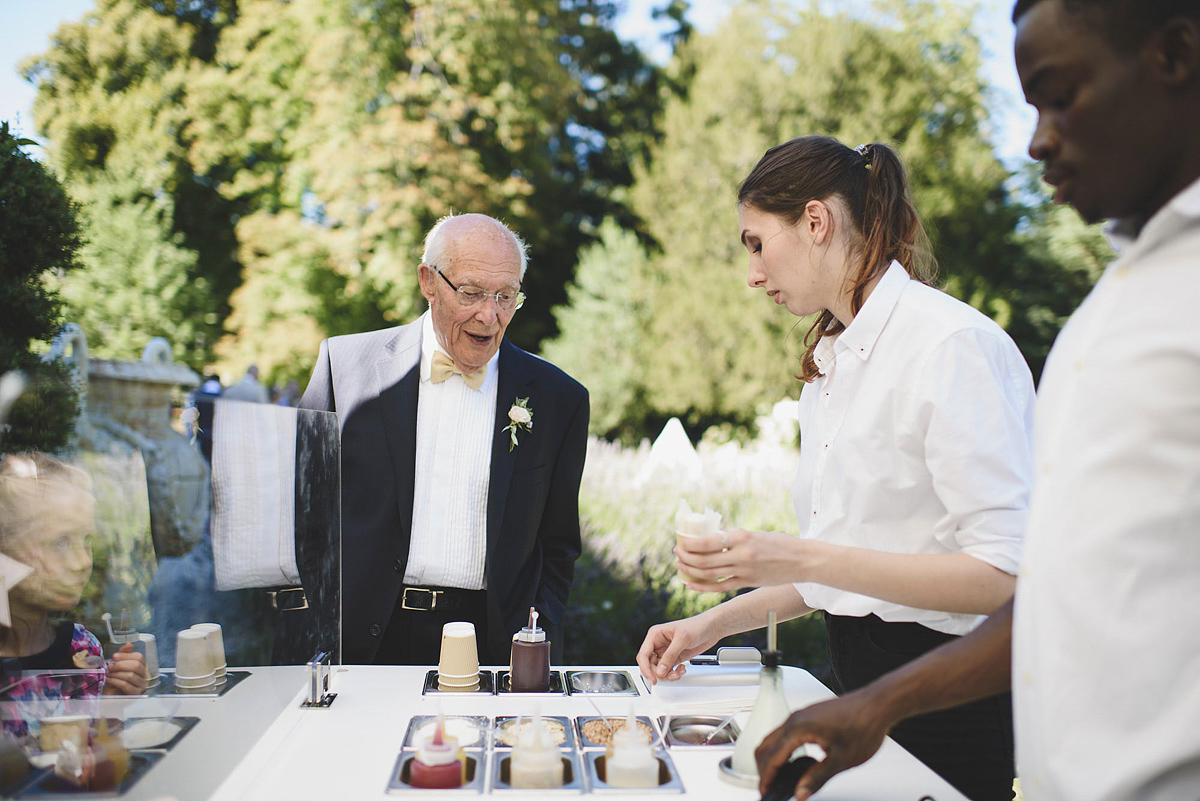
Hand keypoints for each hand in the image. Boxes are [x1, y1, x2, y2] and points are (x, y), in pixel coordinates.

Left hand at [102, 642, 148, 694]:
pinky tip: (109, 680)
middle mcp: (146, 676)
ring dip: (116, 674)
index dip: (126, 655)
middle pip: (136, 665)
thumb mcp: (119, 666)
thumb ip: (124, 655)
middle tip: (110, 666)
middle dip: (120, 665)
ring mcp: (142, 686)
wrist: (111, 697)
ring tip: (108, 674)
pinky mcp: (135, 694)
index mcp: (143, 667)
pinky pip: (125, 685)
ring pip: (130, 675)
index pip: (139, 657)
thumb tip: (129, 644)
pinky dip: (115, 681)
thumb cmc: (115, 681)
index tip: (114, 656)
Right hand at [635, 616, 719, 684]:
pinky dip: (674, 674)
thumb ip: (670, 656)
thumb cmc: (697, 626)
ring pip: (659, 670)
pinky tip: (682, 669)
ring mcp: (667, 652)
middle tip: (670, 675)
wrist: (711, 628)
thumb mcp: (682, 639)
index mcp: (655, 635)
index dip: (646, 668)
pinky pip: (669, 670)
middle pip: (650, 665)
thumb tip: (659, 671)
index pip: (644, 655)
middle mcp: (658, 644)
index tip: (653, 678)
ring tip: (679, 672)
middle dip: (660, 673)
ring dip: (669, 675)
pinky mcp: (675, 658)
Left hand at [677, 529, 807, 591]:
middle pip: (705, 560)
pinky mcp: (748, 582)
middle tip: (677, 553)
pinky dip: (702, 587)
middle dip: (686, 557)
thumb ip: (735, 537)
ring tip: (680, 566)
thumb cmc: (781, 543)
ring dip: (691, 571)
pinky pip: (720, 587)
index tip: (681, 542)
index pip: (708, 542)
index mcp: (743, 537)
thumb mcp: (756, 533)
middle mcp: (742, 554)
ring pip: (710, 574)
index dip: (690, 544)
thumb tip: (712, 538)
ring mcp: (744, 571)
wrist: (802, 560)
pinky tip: (691, 584)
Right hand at [755, 690, 889, 799]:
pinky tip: (794, 762)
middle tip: (768, 787)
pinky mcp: (809, 716)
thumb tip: (800, 792)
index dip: (766, 778)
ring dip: (772, 758)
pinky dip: (782, 749)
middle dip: (763, 768)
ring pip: (775, 738)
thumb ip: (817, 778)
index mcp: (798, 728)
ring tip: (778, 778)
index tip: (765, 792)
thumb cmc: (864, 724)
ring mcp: (802, 715)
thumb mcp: (841, 759)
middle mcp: (796, 719)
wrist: (878, 704)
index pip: (772, 757)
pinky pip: (786, 733)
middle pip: (766, 745)